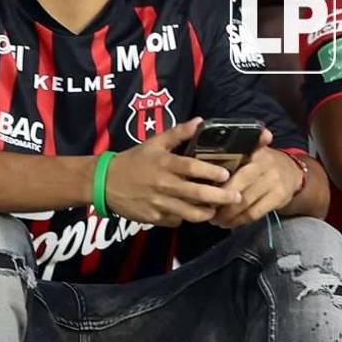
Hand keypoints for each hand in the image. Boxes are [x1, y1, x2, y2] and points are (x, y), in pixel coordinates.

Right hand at [105, 117, 242, 227]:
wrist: (105, 183)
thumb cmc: (134, 160)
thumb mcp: (154, 142)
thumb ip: (178, 133)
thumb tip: (200, 121)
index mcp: (165, 164)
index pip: (193, 168)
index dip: (211, 172)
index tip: (226, 174)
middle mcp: (164, 185)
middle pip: (197, 193)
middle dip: (220, 197)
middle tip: (236, 197)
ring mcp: (159, 204)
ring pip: (190, 213)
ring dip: (206, 212)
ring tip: (217, 209)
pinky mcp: (154, 218)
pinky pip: (176, 220)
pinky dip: (186, 218)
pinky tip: (193, 213)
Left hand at [211, 130, 302, 228]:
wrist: (292, 172)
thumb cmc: (262, 163)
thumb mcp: (251, 152)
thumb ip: (232, 156)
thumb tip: (205, 171)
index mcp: (253, 150)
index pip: (233, 162)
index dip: (219, 179)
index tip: (205, 189)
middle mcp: (265, 164)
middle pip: (237, 186)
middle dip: (220, 201)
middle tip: (208, 210)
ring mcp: (274, 181)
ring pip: (245, 202)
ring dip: (228, 215)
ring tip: (216, 220)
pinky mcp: (279, 197)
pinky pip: (254, 213)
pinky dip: (239, 221)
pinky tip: (230, 223)